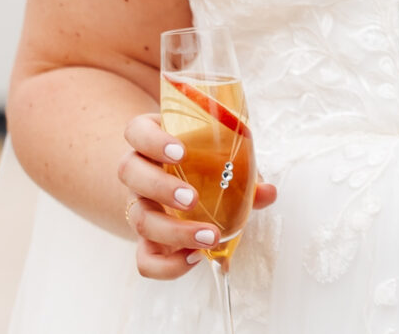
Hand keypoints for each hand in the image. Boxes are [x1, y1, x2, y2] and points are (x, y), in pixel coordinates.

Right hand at [118, 113, 277, 280]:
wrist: (178, 183)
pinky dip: (167, 265)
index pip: (136, 132)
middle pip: (131, 174)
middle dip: (161, 187)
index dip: (152, 140)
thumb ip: (243, 170)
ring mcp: (138, 205)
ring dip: (173, 231)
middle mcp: (138, 171)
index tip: (180, 151)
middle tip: (192, 199)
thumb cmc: (202, 161)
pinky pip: (145, 260)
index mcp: (152, 140)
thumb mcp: (220, 156)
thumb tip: (267, 192)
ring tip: (208, 236)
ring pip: (138, 218)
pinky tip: (195, 258)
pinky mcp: (146, 239)